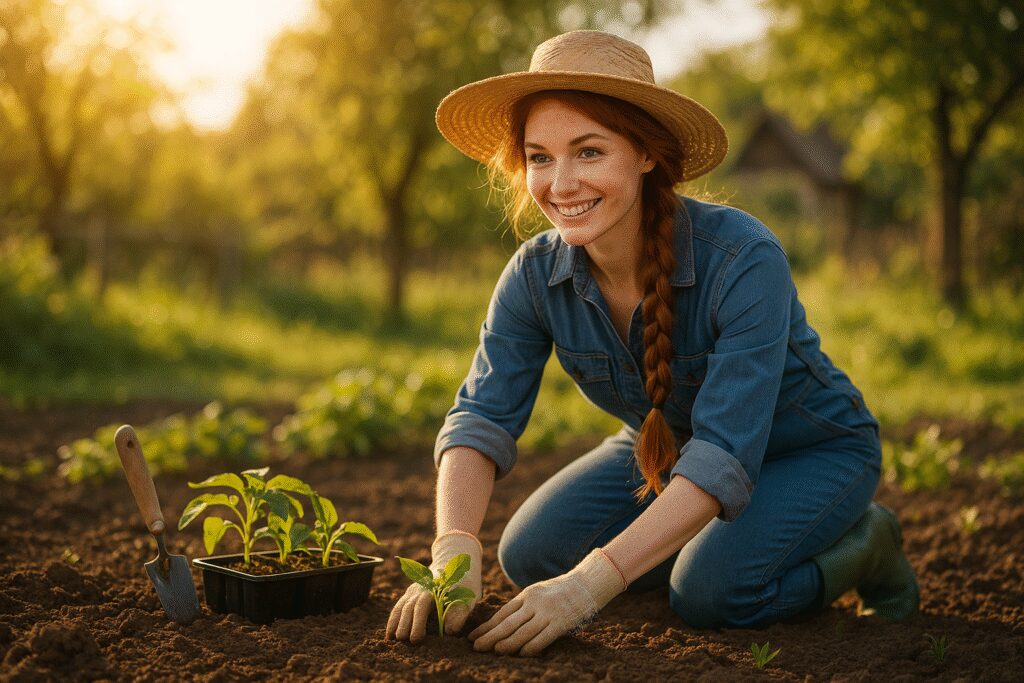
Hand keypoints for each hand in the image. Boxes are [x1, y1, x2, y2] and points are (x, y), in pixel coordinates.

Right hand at [385, 530, 482, 641]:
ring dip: (397, 622)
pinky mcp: (410, 593)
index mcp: (436, 586)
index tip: (417, 639)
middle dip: (406, 624)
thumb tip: (449, 631)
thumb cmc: (465, 583)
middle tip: (405, 641)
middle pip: (410, 606)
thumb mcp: (468, 596)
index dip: (418, 622)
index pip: (423, 604)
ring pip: (402, 605)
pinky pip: (399, 605)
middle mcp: (422, 586)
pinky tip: (390, 633)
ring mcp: (414, 589)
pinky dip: (393, 619)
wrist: (455, 560)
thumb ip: (460, 612)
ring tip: (394, 639)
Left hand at [468, 547, 625, 656]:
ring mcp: (548, 613)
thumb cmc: (562, 590)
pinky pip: (542, 638)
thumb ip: (525, 605)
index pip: (502, 613)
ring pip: (522, 632)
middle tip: (475, 647)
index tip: (473, 636)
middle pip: (507, 623)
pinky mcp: (561, 623)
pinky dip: (530, 648)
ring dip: (506, 644)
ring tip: (494, 651)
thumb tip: (505, 622)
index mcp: (527, 594)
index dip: (487, 626)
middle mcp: (534, 603)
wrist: (589, 582)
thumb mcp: (540, 591)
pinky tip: (521, 654)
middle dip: (489, 636)